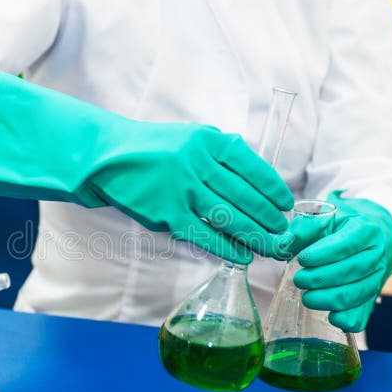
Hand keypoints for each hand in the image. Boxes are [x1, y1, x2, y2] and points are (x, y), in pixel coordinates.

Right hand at [92, 120, 294, 264]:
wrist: (106, 157)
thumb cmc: (153, 149)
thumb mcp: (190, 137)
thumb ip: (221, 153)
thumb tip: (258, 179)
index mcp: (207, 140)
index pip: (251, 166)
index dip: (272, 187)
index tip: (285, 203)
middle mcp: (196, 162)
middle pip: (244, 196)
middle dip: (269, 218)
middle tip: (285, 232)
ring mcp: (181, 189)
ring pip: (229, 218)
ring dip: (256, 236)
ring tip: (273, 247)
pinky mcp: (166, 214)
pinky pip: (204, 235)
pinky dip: (227, 247)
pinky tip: (243, 255)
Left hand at [291, 191, 391, 331]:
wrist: (375, 237)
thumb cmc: (344, 226)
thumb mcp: (327, 217)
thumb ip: (306, 227)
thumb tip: (285, 242)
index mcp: (367, 230)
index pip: (346, 244)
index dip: (322, 255)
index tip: (302, 259)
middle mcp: (377, 255)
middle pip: (350, 272)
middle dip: (320, 279)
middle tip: (299, 279)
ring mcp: (377, 280)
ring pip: (354, 295)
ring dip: (326, 299)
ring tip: (306, 296)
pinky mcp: (371, 300)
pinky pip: (360, 317)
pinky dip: (342, 319)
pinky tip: (327, 314)